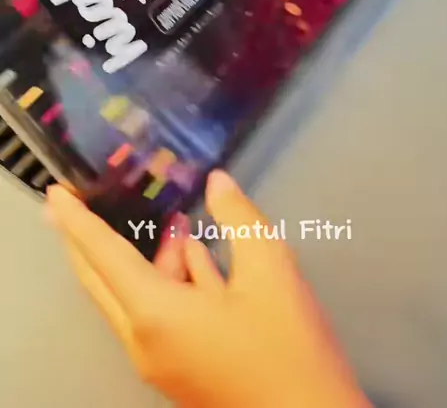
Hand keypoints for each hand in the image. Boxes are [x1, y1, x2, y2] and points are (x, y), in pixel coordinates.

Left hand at [47, 171, 370, 407]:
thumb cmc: (286, 346)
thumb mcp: (270, 270)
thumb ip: (238, 218)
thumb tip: (217, 182)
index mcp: (154, 313)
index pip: (101, 254)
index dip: (76, 219)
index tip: (56, 192)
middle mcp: (143, 339)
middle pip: (101, 279)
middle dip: (87, 238)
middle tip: (79, 202)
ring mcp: (160, 359)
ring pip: (132, 297)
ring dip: (143, 257)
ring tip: (170, 220)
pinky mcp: (180, 368)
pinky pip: (156, 315)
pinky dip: (166, 282)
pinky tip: (193, 255)